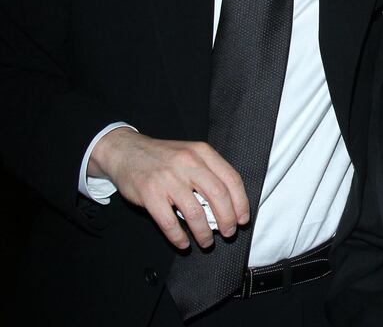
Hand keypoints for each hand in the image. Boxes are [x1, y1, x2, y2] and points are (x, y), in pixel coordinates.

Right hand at [88, 128, 249, 249]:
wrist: (126, 151)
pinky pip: (169, 222)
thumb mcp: (191, 154)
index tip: (243, 219)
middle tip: (229, 233)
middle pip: (218, 195)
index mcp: (202, 152)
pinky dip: (178, 237)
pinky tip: (183, 243)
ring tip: (207, 242)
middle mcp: (188, 163)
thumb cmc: (164, 157)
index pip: (231, 178)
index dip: (241, 202)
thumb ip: (208, 172)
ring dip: (204, 232)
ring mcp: (168, 178)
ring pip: (195, 212)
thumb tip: (228, 204)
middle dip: (227, 219)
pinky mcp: (150, 194)